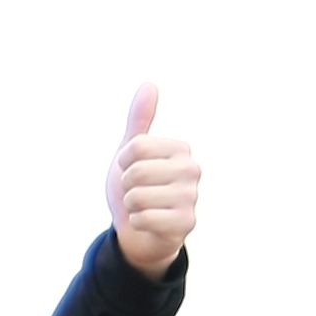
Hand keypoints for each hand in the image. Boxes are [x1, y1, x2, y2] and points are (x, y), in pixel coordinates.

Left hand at [105, 83, 200, 274]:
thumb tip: (149, 85)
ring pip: (136, 196)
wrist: (140, 231)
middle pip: (134, 172)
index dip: (123, 163)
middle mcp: (192, 169)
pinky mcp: (186, 223)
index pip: (134, 147)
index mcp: (180, 148)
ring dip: (131, 206)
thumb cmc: (137, 188)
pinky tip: (148, 224)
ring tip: (143, 208)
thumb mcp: (131, 153)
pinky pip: (142, 218)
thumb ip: (139, 121)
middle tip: (137, 193)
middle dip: (126, 186)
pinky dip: (136, 223)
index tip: (131, 171)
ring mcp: (192, 197)